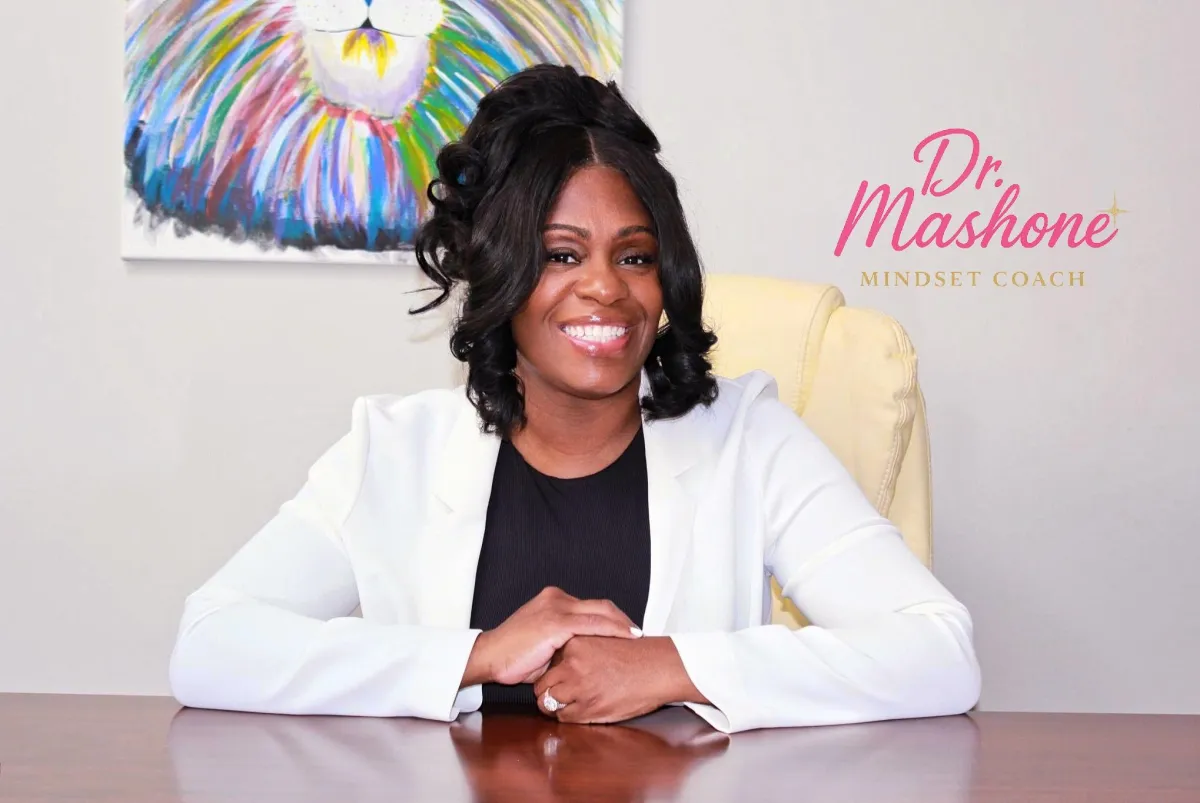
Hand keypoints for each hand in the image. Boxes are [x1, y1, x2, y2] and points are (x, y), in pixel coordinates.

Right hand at [462, 587, 642, 687]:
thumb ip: (564, 641)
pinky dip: (614, 630)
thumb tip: (585, 653)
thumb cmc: (513, 656)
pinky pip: (593, 624)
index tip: (625, 630)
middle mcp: (556, 598)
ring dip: (623, 624)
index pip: (591, 605)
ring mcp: (557, 608)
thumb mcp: (543, 643)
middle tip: (638, 633)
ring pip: (601, 612)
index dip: (611, 617)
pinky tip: (627, 637)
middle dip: (622, 618)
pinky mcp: (556, 623)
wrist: (490, 657)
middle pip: (600, 605)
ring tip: (638, 635)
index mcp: (553, 599)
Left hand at [533, 636, 702, 723]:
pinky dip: (568, 715)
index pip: (548, 659)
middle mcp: (572, 665)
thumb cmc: (636, 655)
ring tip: (567, 703)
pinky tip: (581, 709)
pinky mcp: (588, 707)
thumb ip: (581, 646)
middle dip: (548, 689)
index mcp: (575, 643)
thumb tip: (562, 657)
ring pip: (548, 701)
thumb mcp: (603, 637)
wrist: (658, 668)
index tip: (559, 674)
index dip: (552, 669)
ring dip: (554, 704)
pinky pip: (564, 716)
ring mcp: (579, 687)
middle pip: (544, 682)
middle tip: (557, 691)